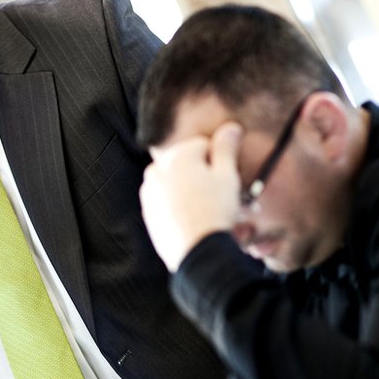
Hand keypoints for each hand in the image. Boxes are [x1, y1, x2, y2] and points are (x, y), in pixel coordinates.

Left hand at [140, 123, 242, 270]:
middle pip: (187, 164)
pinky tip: (193, 219)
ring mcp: (149, 192)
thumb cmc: (215, 212)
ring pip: (176, 182)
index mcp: (178, 155)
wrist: (197, 252)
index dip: (220, 162)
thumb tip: (231, 126)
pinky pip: (166, 201)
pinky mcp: (148, 212)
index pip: (204, 146)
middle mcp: (157, 169)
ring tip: (207, 209)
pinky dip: (178, 205)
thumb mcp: (227, 176)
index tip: (226, 180)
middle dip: (203, 175)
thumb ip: (226, 148)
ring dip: (190, 189)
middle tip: (219, 196)